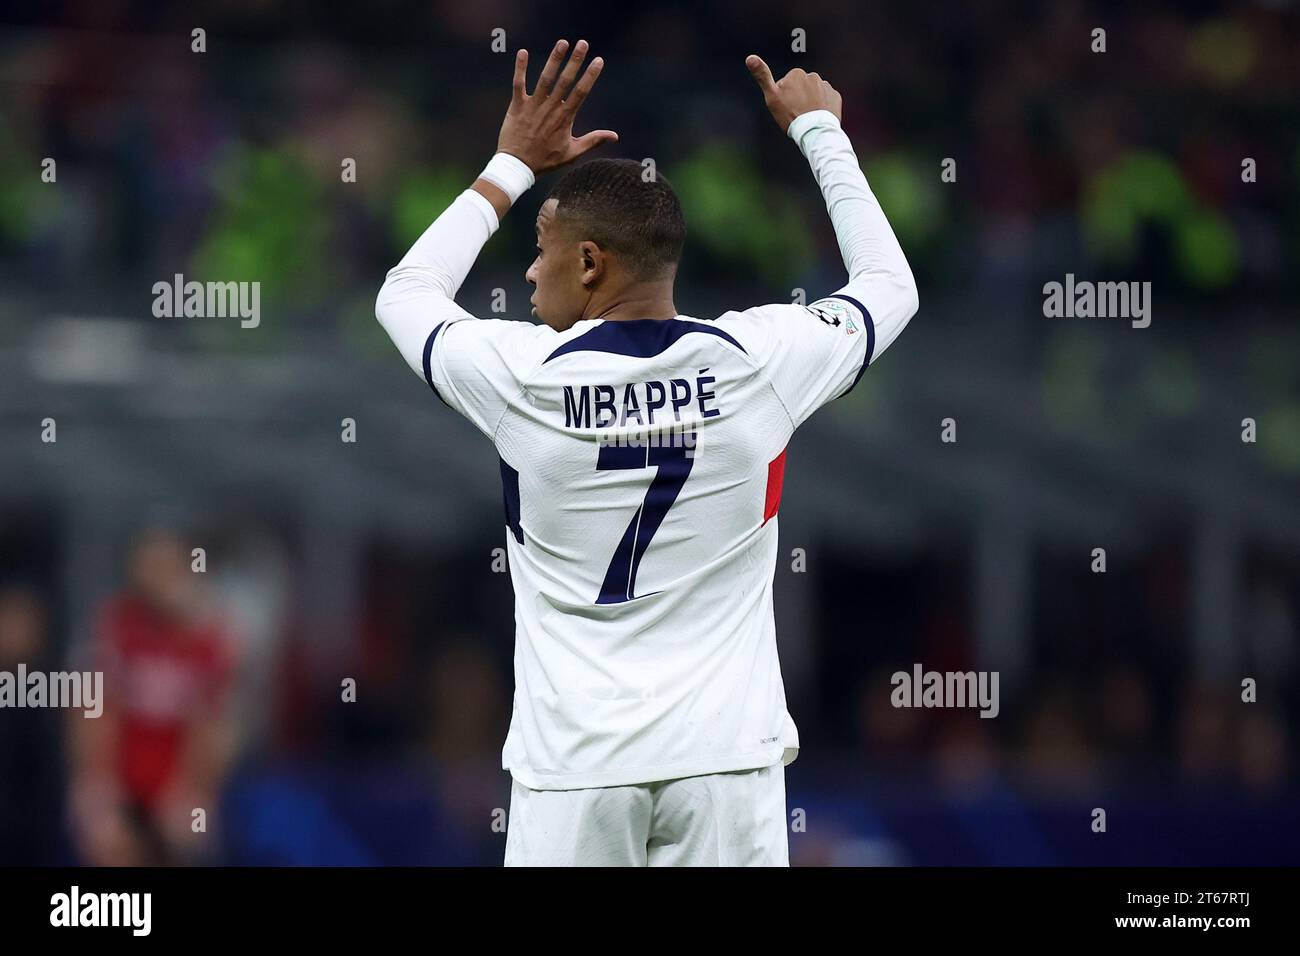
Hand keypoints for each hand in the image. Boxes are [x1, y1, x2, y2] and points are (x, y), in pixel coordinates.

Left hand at [497, 39, 617, 174]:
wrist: (518, 166)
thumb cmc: (546, 160)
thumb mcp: (573, 153)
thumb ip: (593, 140)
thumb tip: (615, 136)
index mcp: (565, 118)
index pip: (581, 92)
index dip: (590, 75)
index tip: (598, 60)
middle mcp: (550, 109)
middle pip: (565, 80)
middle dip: (575, 61)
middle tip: (583, 43)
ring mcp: (533, 106)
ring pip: (545, 79)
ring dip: (554, 59)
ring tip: (562, 42)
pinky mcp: (517, 106)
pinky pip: (518, 84)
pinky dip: (520, 68)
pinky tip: (522, 52)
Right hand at [745, 55, 842, 131]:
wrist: (813, 130)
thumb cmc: (790, 115)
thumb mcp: (772, 96)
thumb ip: (762, 76)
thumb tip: (750, 58)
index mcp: (796, 74)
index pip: (788, 84)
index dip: (784, 96)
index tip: (786, 106)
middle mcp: (813, 76)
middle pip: (802, 87)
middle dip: (799, 97)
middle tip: (796, 113)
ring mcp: (826, 86)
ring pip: (815, 93)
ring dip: (811, 102)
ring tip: (807, 116)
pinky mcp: (835, 97)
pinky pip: (827, 100)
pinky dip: (823, 107)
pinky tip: (817, 116)